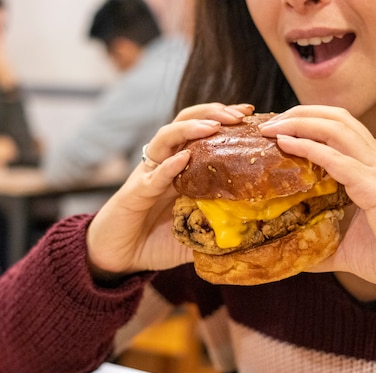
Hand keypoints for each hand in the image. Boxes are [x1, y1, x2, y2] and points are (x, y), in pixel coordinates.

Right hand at [87, 103, 254, 276]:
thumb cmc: (156, 241)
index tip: (250, 113)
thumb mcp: (196, 234)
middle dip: (213, 113)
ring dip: (190, 128)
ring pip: (166, 138)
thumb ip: (219, 229)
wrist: (119, 256)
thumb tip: (255, 232)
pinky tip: (184, 158)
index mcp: (181, 168)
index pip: (202, 132)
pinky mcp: (135, 193)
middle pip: (185, 122)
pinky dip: (169, 166)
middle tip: (239, 114)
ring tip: (213, 126)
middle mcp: (164, 164)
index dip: (224, 118)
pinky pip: (153, 176)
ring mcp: (148, 175)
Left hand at [258, 105, 375, 297]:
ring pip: (337, 129)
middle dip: (298, 113)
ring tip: (271, 128)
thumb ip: (318, 240)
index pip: (337, 127)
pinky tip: (286, 144)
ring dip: (299, 123)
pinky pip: (339, 160)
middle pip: (336, 118)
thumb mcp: (343, 245)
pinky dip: (309, 148)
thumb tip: (290, 249)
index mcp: (370, 167)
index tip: (275, 129)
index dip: (305, 120)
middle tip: (266, 124)